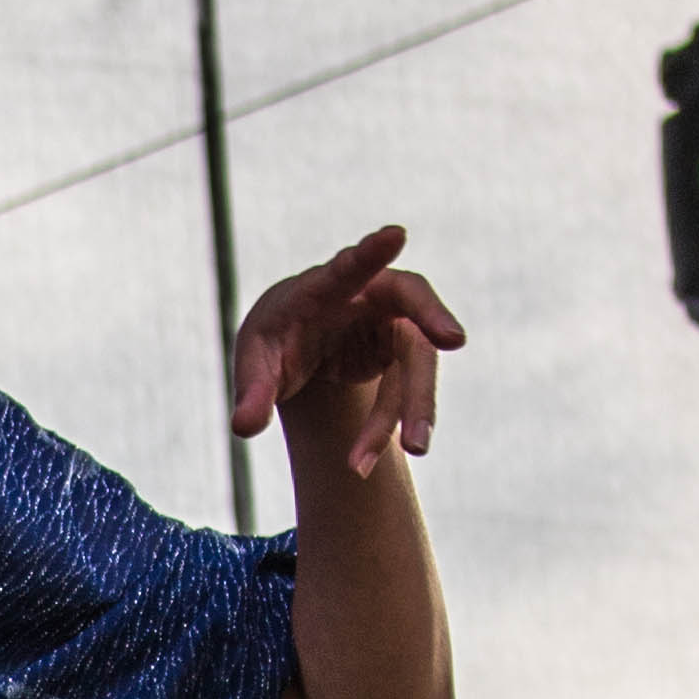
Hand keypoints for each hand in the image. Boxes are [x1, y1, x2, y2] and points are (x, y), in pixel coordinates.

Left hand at [230, 227, 463, 480]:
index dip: (371, 251)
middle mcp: (369, 297)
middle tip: (456, 340)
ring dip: (411, 406)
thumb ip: (251, 391)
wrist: (300, 347)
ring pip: (416, 359)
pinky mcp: (403, 354)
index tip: (396, 234)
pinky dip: (386, 429)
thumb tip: (243, 427)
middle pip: (412, 300)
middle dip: (433, 317)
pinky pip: (404, 391)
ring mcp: (392, 324)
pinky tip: (360, 464)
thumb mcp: (255, 363)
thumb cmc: (276, 340)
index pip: (349, 265)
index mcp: (325, 286)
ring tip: (414, 450)